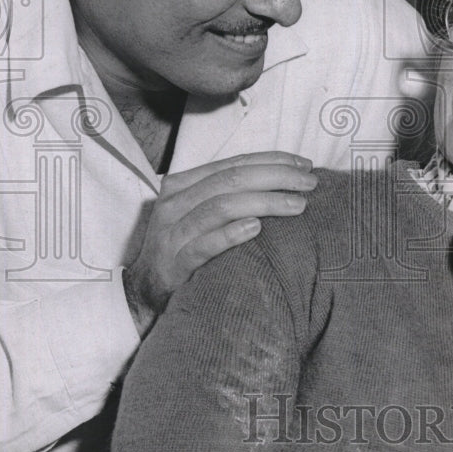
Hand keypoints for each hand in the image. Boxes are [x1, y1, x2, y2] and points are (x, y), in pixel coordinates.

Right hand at [123, 151, 317, 335]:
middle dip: (276, 177)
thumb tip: (285, 180)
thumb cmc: (184, 248)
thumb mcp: (201, 213)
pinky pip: (203, 245)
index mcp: (183, 184)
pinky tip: (256, 229)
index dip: (272, 160)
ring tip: (297, 205)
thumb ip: (230, 195)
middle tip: (309, 183)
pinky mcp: (172, 263)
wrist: (143, 291)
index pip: (233, 164)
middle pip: (231, 180)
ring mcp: (171, 232)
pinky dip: (230, 234)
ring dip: (264, 202)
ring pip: (220, 206)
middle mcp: (175, 203)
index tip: (305, 164)